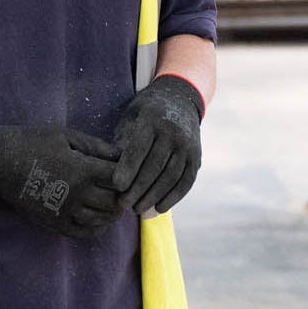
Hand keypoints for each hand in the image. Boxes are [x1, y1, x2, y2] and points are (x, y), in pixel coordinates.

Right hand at [0, 125, 126, 239]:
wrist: (0, 162)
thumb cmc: (33, 142)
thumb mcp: (66, 136)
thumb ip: (96, 147)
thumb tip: (122, 155)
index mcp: (82, 169)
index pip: (120, 178)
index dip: (130, 175)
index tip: (131, 172)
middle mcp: (78, 193)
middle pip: (115, 202)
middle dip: (124, 195)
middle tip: (127, 190)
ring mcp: (66, 211)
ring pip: (103, 220)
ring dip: (113, 213)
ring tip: (116, 204)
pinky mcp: (55, 223)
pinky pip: (85, 232)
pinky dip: (98, 228)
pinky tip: (100, 219)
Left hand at [111, 75, 203, 215]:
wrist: (180, 99)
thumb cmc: (146, 111)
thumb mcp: (132, 116)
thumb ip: (123, 139)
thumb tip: (110, 171)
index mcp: (152, 119)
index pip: (139, 148)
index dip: (128, 169)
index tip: (116, 186)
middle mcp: (173, 132)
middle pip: (155, 166)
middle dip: (138, 188)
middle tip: (123, 204)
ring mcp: (188, 145)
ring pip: (171, 177)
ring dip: (154, 196)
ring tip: (138, 210)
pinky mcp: (197, 157)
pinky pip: (186, 181)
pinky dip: (173, 197)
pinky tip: (159, 208)